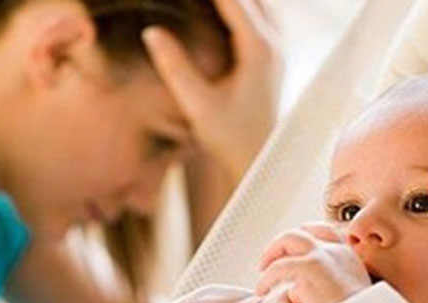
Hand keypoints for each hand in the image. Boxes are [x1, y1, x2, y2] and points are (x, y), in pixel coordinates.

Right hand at [142, 0, 282, 179]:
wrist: (256, 162)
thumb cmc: (229, 137)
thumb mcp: (197, 104)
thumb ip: (174, 67)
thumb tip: (151, 32)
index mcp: (257, 49)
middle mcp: (274, 44)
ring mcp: (277, 50)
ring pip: (259, 4)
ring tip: (204, 0)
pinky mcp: (272, 60)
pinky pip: (260, 18)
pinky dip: (241, 7)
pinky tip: (222, 10)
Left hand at [256, 223, 370, 302]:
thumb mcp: (352, 298)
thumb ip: (338, 286)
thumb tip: (327, 289)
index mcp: (349, 257)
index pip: (326, 232)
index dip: (306, 235)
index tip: (290, 248)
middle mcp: (337, 251)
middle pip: (303, 232)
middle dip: (282, 242)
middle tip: (269, 259)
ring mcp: (323, 257)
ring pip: (288, 239)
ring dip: (271, 254)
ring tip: (262, 271)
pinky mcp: (308, 268)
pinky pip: (278, 268)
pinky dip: (266, 278)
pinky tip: (261, 290)